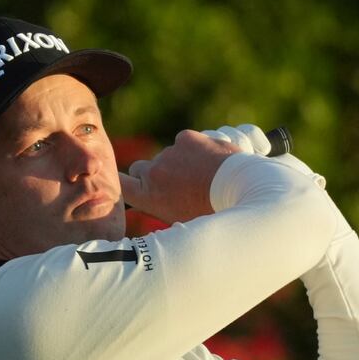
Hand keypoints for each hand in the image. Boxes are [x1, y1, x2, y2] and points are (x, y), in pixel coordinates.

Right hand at [122, 128, 254, 223]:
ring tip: (203, 175)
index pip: (120, 185)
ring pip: (167, 155)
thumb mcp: (182, 221)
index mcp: (148, 197)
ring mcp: (168, 153)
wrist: (238, 189)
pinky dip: (194, 148)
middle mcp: (152, 174)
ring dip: (179, 162)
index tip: (129, 183)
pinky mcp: (185, 138)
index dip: (122, 182)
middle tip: (178, 184)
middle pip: (141, 169)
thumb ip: (164, 210)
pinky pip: (184, 142)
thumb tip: (158, 212)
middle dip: (154, 174)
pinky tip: (209, 161)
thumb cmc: (212, 213)